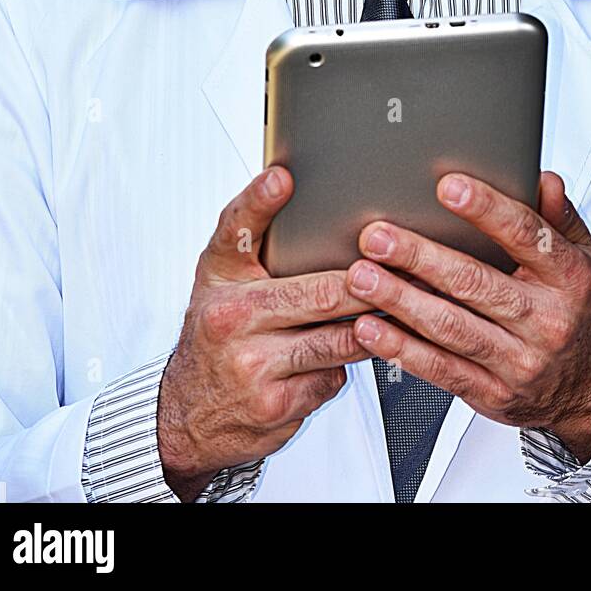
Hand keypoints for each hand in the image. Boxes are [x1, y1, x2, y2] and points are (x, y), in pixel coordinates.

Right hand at [157, 165, 374, 500]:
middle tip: (403, 268)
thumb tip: (286, 182)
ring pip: (338, 340)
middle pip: (319, 293)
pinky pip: (333, 378)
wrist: (187, 412)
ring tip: (401, 307)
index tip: (283, 178)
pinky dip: (345, 367)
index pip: (236, 230)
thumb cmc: (217, 332)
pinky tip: (346, 356)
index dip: (260, 201)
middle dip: (369, 283)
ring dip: (373, 326)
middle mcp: (232, 320)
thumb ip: (251, 234)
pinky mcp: (277, 406)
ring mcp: (255, 366)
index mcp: (221, 279)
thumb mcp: (221, 278)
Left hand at [344, 171, 590, 462]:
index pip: (527, 236)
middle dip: (420, 257)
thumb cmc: (579, 314)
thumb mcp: (587, 259)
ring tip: (362, 278)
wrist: (590, 392)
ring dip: (401, 301)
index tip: (448, 187)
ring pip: (451, 328)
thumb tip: (542, 180)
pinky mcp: (494, 393)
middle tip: (379, 237)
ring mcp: (519, 361)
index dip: (487, 210)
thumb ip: (560, 218)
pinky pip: (442, 370)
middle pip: (476, 283)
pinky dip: (402, 349)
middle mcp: (546, 320)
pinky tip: (372, 328)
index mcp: (570, 279)